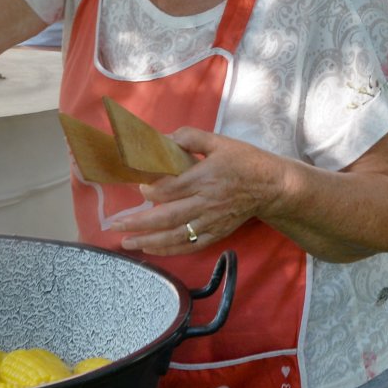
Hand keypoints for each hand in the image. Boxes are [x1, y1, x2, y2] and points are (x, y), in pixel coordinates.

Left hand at [104, 127, 283, 255]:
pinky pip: (190, 245)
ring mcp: (211, 221)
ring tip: (127, 243)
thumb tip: (163, 138)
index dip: (152, 190)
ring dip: (149, 242)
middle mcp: (206, 202)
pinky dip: (171, 250)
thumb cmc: (244, 161)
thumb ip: (190, 137)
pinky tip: (153, 250)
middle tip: (116, 226)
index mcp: (205, 177)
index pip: (172, 188)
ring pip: (176, 235)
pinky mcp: (217, 232)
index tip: (140, 188)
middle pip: (167, 216)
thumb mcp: (219, 141)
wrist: (271, 185)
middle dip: (139, 223)